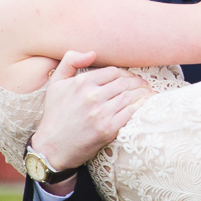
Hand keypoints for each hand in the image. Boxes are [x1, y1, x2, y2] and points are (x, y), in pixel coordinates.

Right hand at [25, 50, 150, 177]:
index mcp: (81, 83)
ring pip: (129, 96)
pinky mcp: (108, 128)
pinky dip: (140, 106)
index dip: (125, 74)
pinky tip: (145, 103)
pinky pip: (130, 112)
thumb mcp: (55, 84)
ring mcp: (101, 113)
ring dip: (142, 93)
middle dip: (137, 82)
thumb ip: (70, 61)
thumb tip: (92, 53)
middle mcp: (92, 96)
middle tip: (144, 84)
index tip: (130, 78)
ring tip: (148, 92)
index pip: (113, 72)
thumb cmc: (54, 115)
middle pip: (124, 83)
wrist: (52, 147)